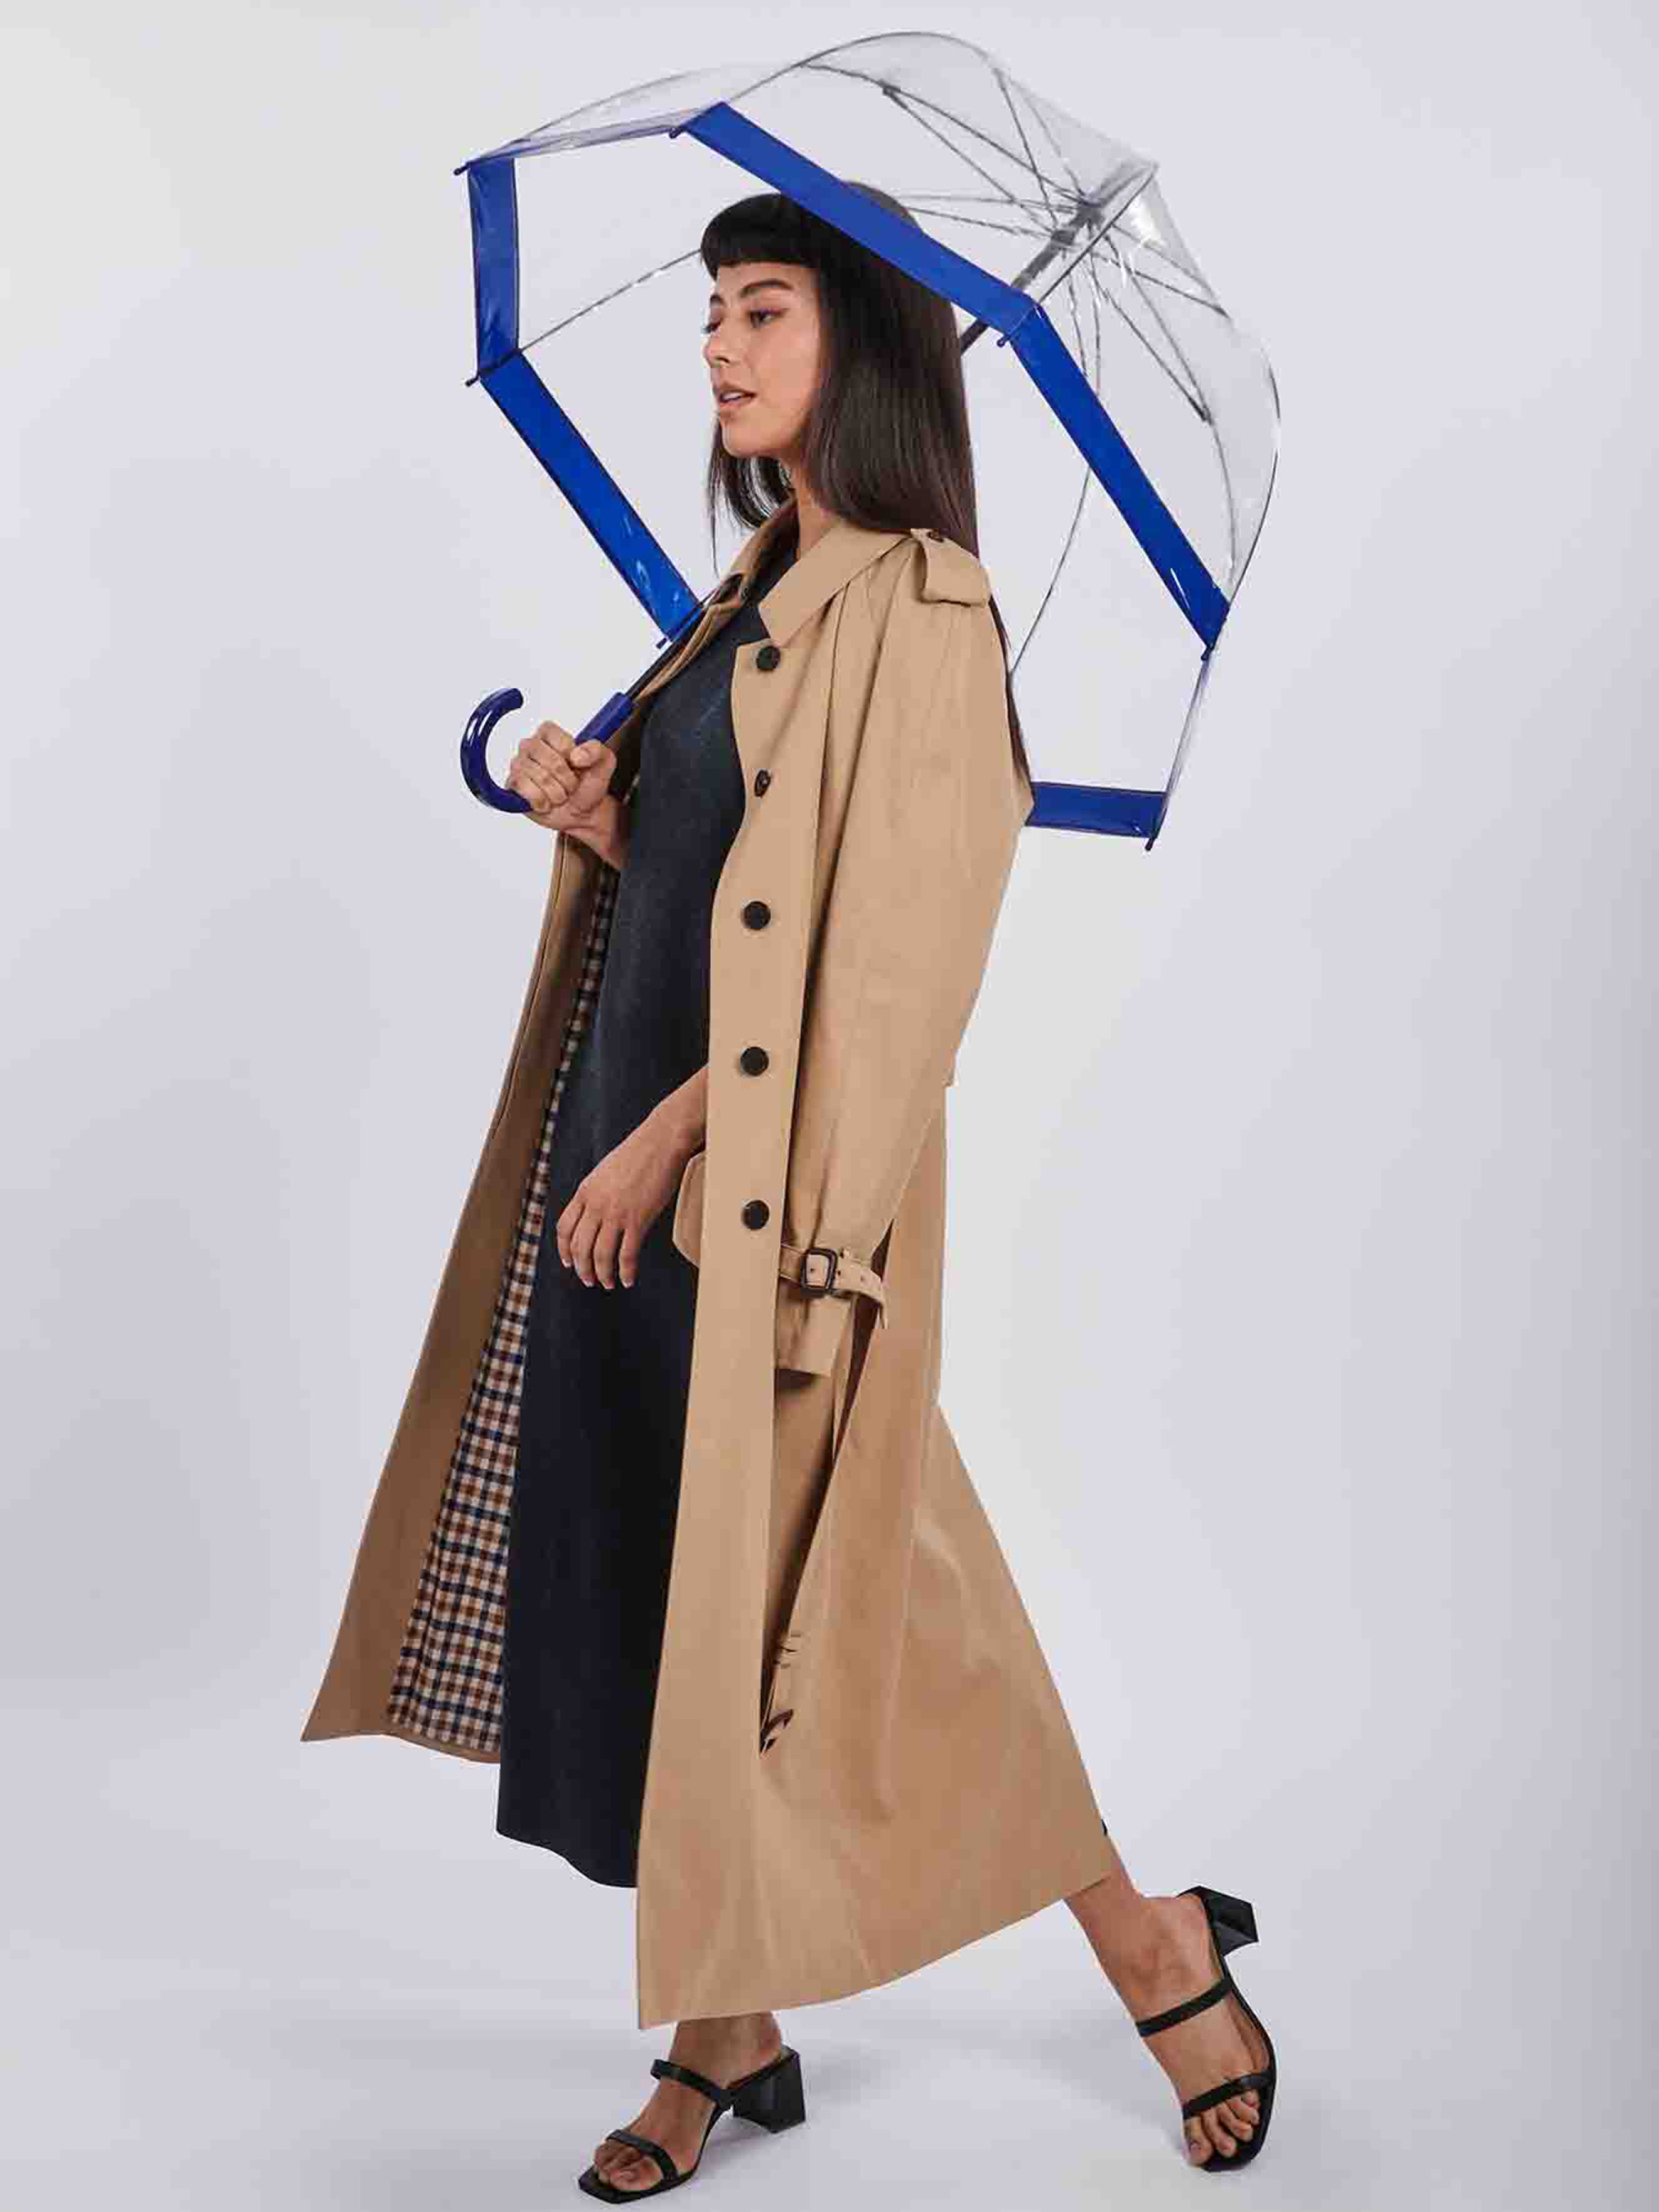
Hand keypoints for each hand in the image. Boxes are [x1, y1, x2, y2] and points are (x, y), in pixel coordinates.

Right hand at [505, 718, 623, 859]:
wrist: (581, 812)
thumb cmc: (588, 784)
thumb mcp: (604, 764)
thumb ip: (597, 751)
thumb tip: (577, 755)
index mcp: (549, 733)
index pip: (555, 736)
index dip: (570, 754)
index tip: (577, 764)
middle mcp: (530, 745)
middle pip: (550, 760)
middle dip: (567, 780)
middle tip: (571, 785)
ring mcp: (518, 764)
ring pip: (538, 777)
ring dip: (557, 793)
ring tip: (560, 795)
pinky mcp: (512, 784)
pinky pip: (523, 788)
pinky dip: (541, 801)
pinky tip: (546, 802)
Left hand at [555, 1110, 696, 1288]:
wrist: (661, 1142)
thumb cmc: (638, 1153)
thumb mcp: (605, 1172)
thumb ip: (596, 1193)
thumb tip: (595, 1212)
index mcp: (585, 1192)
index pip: (564, 1228)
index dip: (564, 1250)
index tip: (569, 1263)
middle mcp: (596, 1205)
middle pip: (579, 1247)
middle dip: (582, 1269)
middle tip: (588, 1280)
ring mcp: (616, 1213)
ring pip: (601, 1255)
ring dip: (602, 1275)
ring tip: (608, 1284)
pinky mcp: (638, 1219)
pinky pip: (627, 1254)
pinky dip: (626, 1271)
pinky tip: (629, 1279)